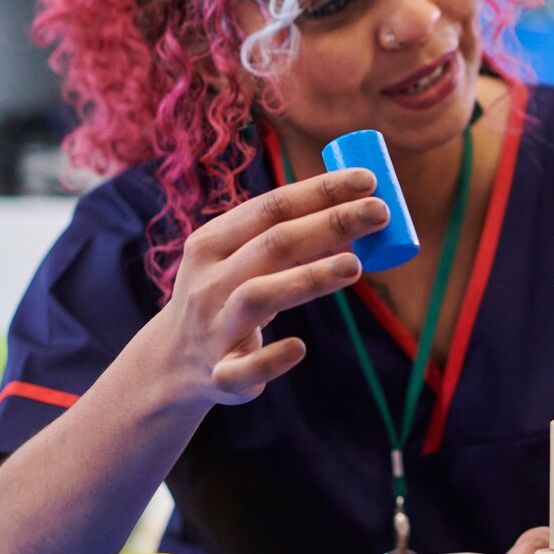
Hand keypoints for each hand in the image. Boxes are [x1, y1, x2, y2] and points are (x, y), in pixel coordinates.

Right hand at [126, 167, 385, 406]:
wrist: (172, 363)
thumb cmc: (224, 297)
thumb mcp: (240, 260)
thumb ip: (291, 239)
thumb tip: (358, 217)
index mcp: (211, 243)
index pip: (270, 207)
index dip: (321, 191)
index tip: (369, 179)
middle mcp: (209, 281)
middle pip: (273, 244)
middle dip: (330, 224)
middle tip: (380, 212)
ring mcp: (214, 327)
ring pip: (259, 296)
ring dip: (308, 278)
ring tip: (356, 266)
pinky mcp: (222, 375)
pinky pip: (245, 368)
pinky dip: (272, 358)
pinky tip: (299, 347)